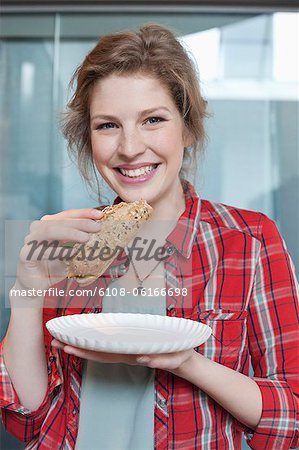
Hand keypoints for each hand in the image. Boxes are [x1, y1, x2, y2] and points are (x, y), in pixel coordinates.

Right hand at [15, 208, 103, 294]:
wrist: (36, 286)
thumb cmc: (56, 267)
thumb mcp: (72, 253)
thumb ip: (82, 242)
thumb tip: (103, 234)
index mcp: (49, 224)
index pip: (68, 214)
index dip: (84, 213)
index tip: (100, 215)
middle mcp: (38, 228)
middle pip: (60, 221)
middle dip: (80, 223)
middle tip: (97, 227)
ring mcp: (29, 240)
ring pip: (49, 231)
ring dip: (69, 233)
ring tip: (86, 238)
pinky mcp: (24, 255)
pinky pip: (41, 251)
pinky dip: (57, 251)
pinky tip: (71, 254)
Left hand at [51, 339, 194, 371]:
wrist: (183, 360)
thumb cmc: (178, 356)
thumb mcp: (173, 358)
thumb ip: (160, 359)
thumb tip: (142, 358)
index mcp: (132, 355)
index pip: (104, 354)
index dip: (86, 351)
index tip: (69, 347)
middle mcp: (125, 354)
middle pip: (97, 352)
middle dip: (76, 348)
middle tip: (55, 343)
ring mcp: (126, 352)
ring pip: (100, 350)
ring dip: (82, 346)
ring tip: (63, 341)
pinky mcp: (131, 348)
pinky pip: (109, 346)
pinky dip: (96, 343)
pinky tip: (86, 339)